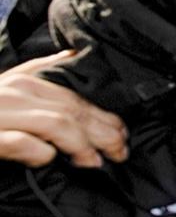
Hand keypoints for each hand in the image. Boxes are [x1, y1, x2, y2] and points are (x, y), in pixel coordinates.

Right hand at [0, 51, 127, 167]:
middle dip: (103, 133)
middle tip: (120, 152)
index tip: (122, 134)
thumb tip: (72, 55)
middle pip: (72, 111)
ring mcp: (1, 114)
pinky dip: (40, 153)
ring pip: (56, 124)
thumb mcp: (6, 83)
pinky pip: (22, 143)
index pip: (75, 98)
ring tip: (95, 162)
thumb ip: (39, 70)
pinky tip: (51, 160)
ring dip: (81, 145)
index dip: (104, 117)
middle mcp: (16, 93)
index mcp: (25, 81)